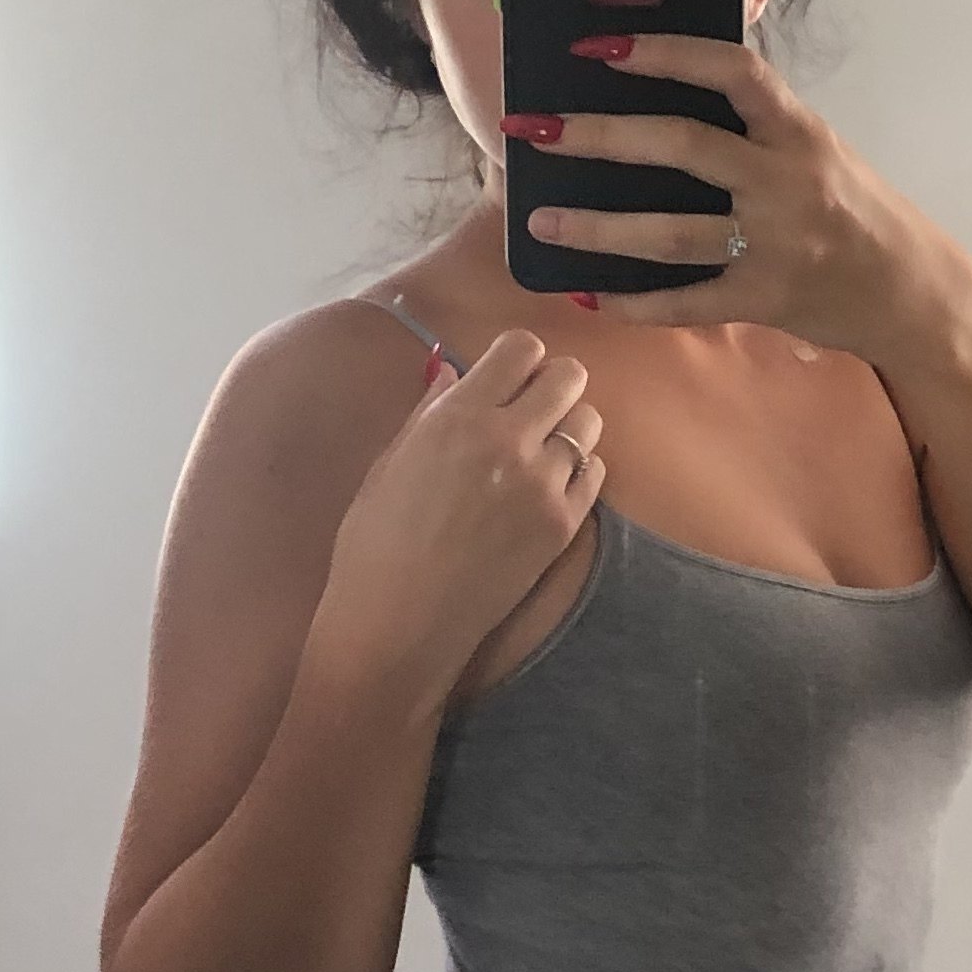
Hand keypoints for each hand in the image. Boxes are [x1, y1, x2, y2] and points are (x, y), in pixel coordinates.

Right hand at [315, 330, 603, 683]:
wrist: (399, 624)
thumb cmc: (375, 544)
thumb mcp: (389, 464)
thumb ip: (429, 410)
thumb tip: (451, 369)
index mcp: (459, 417)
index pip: (521, 347)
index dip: (517, 357)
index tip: (506, 377)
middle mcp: (510, 441)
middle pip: (568, 376)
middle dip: (552, 383)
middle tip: (530, 408)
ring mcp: (544, 485)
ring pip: (589, 423)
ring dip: (568, 426)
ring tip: (539, 451)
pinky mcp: (565, 525)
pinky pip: (596, 472)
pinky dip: (578, 470)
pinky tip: (548, 487)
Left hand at [510, 38, 958, 357]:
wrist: (913, 293)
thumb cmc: (858, 211)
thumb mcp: (820, 150)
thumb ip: (759, 123)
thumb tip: (678, 82)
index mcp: (800, 132)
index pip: (731, 71)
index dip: (665, 53)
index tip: (601, 47)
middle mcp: (787, 182)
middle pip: (682, 147)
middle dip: (599, 137)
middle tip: (536, 130)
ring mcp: (775, 245)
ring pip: (671, 234)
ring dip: (598, 230)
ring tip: (541, 222)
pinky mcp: (765, 301)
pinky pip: (688, 302)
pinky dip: (635, 302)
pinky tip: (591, 295)